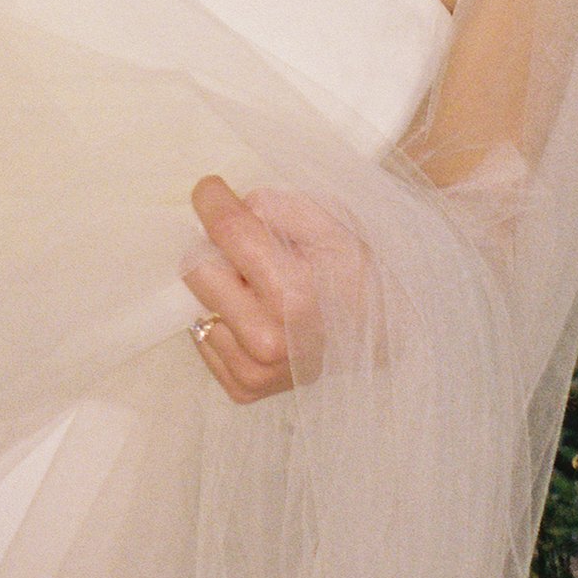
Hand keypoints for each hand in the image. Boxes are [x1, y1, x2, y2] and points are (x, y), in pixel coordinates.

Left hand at [183, 178, 364, 401]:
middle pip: (196, 270)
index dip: (213, 200)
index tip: (209, 188)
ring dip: (221, 290)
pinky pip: (203, 340)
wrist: (381, 330)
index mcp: (292, 294)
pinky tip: (255, 316)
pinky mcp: (243, 389)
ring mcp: (253, 371)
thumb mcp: (334, 223)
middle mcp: (267, 341)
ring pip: (197, 305)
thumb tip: (236, 207)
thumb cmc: (355, 270)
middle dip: (217, 250)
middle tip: (247, 250)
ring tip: (258, 288)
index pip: (227, 232)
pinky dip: (223, 321)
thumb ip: (283, 206)